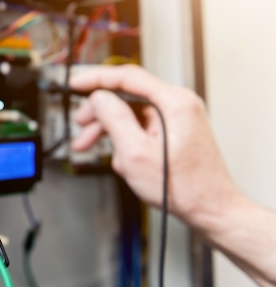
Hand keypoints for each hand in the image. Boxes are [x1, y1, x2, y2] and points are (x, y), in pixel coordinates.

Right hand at [68, 64, 237, 227]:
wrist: (210, 210)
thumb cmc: (184, 188)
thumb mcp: (136, 153)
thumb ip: (114, 119)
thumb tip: (98, 98)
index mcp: (174, 103)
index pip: (128, 77)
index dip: (96, 78)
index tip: (76, 83)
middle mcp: (179, 105)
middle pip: (127, 95)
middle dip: (100, 111)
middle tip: (81, 124)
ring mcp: (178, 118)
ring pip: (132, 113)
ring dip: (109, 128)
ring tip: (89, 144)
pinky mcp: (175, 131)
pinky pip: (142, 126)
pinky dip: (125, 138)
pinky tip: (119, 157)